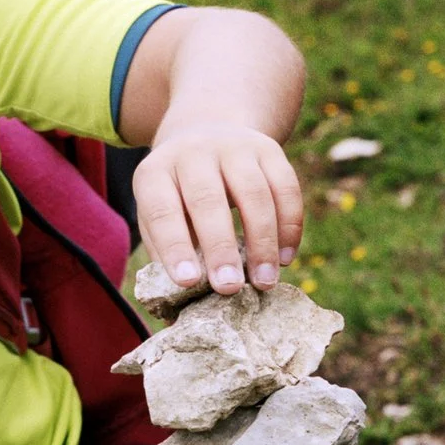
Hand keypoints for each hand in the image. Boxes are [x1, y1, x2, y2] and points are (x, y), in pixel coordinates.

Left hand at [133, 119, 303, 295]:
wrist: (207, 132)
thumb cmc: (178, 195)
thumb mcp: (158, 216)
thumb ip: (165, 255)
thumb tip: (178, 312)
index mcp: (155, 173)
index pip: (162, 210)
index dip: (174, 246)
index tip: (187, 282)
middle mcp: (192, 152)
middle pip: (208, 199)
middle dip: (220, 247)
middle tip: (229, 287)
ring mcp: (233, 146)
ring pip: (254, 193)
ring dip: (262, 242)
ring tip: (264, 283)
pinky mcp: (268, 149)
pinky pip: (285, 188)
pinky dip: (289, 226)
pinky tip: (285, 259)